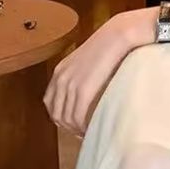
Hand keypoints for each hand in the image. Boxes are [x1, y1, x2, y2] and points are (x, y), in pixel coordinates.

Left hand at [44, 8, 153, 136]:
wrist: (118, 35)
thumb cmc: (110, 47)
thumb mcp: (88, 62)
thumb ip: (83, 76)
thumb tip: (90, 92)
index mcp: (60, 72)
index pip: (51, 103)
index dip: (61, 117)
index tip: (75, 124)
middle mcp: (60, 79)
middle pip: (56, 114)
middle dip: (68, 127)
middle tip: (84, 133)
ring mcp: (70, 84)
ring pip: (66, 118)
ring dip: (77, 129)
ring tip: (90, 133)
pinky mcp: (82, 90)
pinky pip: (78, 116)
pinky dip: (84, 127)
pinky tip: (93, 129)